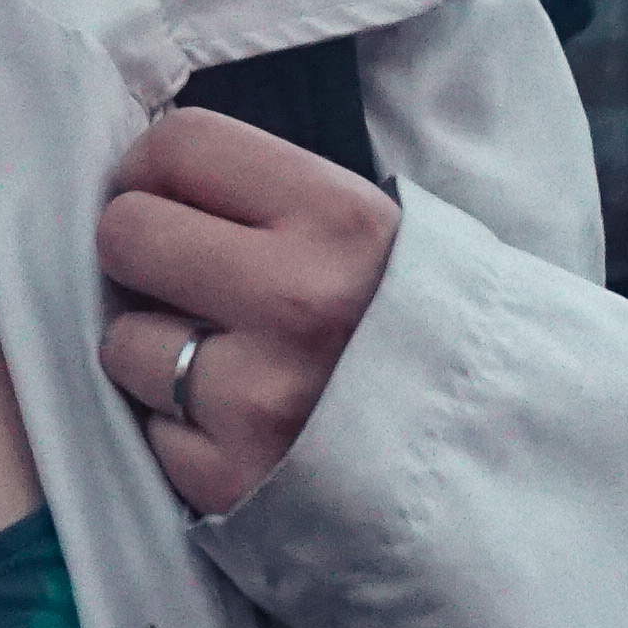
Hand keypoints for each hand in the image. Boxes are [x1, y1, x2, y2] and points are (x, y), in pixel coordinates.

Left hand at [97, 105, 402, 516]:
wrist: (505, 472)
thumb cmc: (429, 341)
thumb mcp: (389, 240)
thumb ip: (280, 203)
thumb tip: (154, 181)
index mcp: (342, 222)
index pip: (183, 145)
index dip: (150, 168)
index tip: (158, 194)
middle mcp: (297, 302)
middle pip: (127, 233)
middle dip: (141, 257)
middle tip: (181, 282)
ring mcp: (258, 398)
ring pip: (123, 342)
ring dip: (159, 355)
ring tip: (230, 369)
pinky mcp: (231, 482)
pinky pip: (152, 432)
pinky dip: (184, 432)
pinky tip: (243, 433)